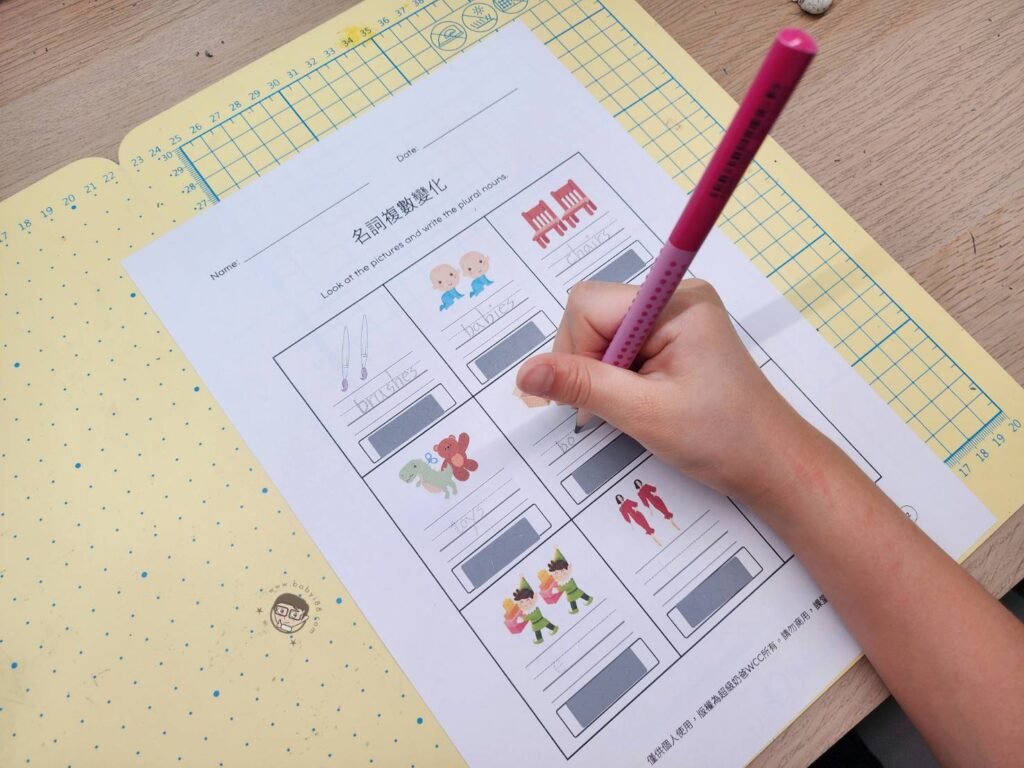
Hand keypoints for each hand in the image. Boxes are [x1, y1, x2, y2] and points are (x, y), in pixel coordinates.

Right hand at [516, 279, 824, 504]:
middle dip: (588, 362)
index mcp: (675, 302)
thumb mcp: (644, 413)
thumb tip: (524, 374)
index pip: (588, 304)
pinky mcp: (674, 336)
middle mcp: (674, 296)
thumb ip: (582, 385)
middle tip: (617, 406)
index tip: (598, 396)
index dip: (577, 351)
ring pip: (601, 331)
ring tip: (634, 406)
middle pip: (591, 313)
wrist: (772, 464)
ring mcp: (675, 315)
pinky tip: (637, 399)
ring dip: (602, 372)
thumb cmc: (720, 439)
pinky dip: (616, 374)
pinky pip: (621, 343)